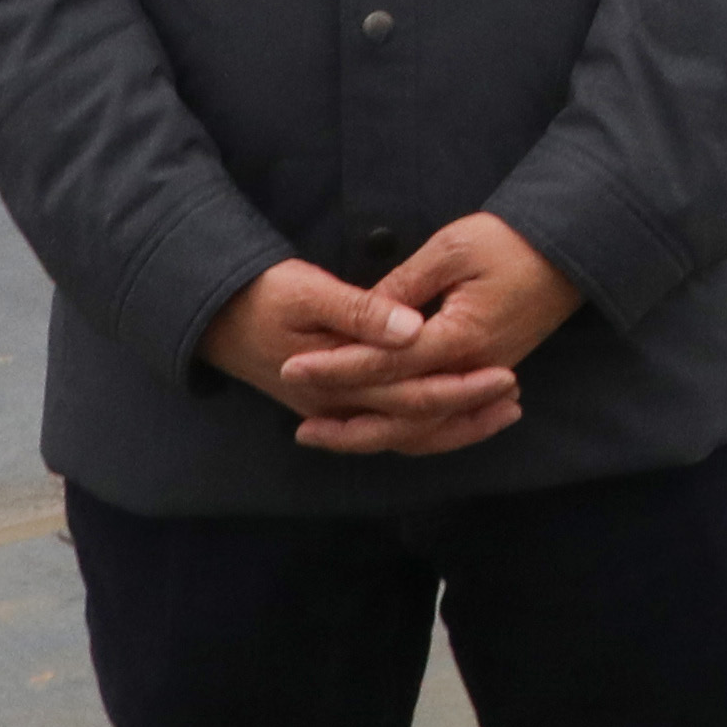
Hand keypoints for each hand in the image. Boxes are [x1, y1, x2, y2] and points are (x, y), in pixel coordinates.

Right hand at [204, 255, 499, 451]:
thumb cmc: (261, 293)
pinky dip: (425, 427)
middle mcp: (338, 408)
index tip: (505, 372)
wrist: (211, 315)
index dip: (461, 388)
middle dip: (468, 411)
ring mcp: (334, 412)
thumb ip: (361, 312)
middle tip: (515, 393)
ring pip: (404, 435)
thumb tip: (414, 329)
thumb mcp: (308, 290)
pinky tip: (454, 417)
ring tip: (501, 411)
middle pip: (415, 423)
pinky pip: (387, 429)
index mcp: (337, 381)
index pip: (412, 395)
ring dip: (453, 427)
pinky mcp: (335, 407)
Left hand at [268, 217, 579, 457]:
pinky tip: (380, 431)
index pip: (387, 363)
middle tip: (301, 431)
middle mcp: (473, 370)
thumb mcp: (452, 248)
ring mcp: (483, 379)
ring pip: (424, 429)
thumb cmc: (512, 241)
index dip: (338, 367)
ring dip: (375, 437)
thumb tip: (361, 316)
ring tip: (329, 438)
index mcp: (461, 336)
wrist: (571, 251)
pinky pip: (444, 421)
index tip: (294, 367)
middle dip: (349, 423)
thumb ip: (403, 287)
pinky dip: (410, 433)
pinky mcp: (487, 377)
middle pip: (403, 415)